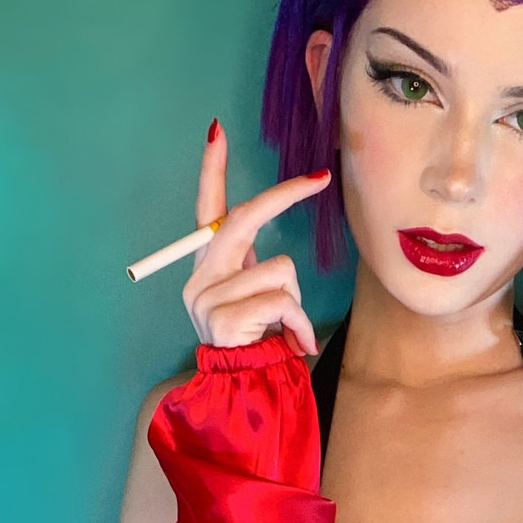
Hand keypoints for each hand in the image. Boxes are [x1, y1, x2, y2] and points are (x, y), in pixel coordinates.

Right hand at [184, 119, 329, 354]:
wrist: (242, 390)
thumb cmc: (256, 342)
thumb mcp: (253, 300)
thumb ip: (256, 270)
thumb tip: (281, 259)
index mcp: (209, 267)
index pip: (208, 210)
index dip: (212, 172)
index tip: (216, 131)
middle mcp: (201, 278)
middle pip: (245, 220)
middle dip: (285, 196)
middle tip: (320, 177)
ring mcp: (209, 298)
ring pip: (279, 269)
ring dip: (295, 301)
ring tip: (285, 329)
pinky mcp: (224, 319)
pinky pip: (282, 302)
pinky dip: (297, 323)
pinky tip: (289, 341)